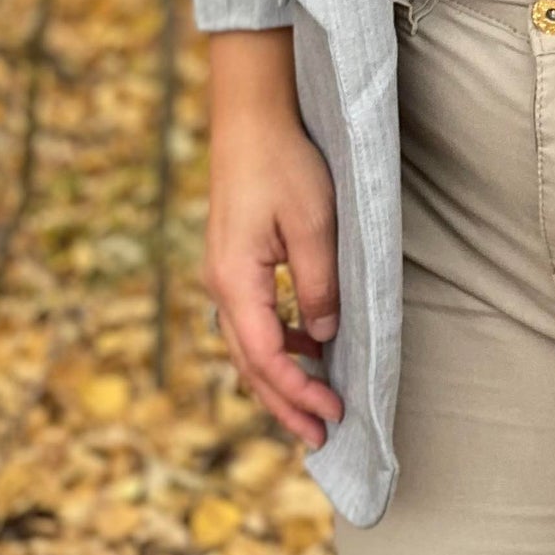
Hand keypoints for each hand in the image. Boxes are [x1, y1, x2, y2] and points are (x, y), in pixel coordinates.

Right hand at [202, 30, 345, 450]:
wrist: (250, 118)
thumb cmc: (284, 164)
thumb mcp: (314, 223)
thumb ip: (318, 284)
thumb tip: (323, 337)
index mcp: (234, 282)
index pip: (266, 358)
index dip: (299, 392)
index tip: (334, 414)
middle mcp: (220, 286)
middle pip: (250, 364)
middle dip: (285, 404)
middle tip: (322, 436)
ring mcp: (223, 276)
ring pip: (248, 347)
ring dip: (279, 380)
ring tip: (314, 406)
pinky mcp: (233, 264)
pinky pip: (252, 321)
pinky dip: (277, 345)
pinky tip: (306, 347)